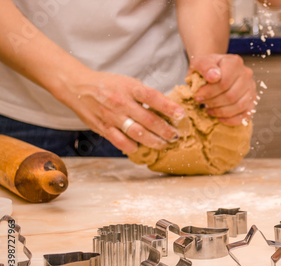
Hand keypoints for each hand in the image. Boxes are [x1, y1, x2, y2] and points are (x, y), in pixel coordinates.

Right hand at [59, 70, 184, 153]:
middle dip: (166, 130)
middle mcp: (122, 103)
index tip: (181, 115)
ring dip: (154, 141)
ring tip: (163, 144)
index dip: (169, 107)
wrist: (78, 86)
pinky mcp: (104, 128)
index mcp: (130, 88)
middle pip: (149, 120)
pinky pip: (122, 143)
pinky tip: (140, 146)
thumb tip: (166, 108)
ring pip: (138, 134)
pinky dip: (133, 147)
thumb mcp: (128, 82)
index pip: (153, 98)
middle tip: (175, 136)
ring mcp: (112, 117)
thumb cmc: (108, 85)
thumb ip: (145, 95)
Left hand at [189, 54, 256, 125]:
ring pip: (239, 106)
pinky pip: (246, 114)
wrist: (212, 70)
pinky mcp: (252, 100)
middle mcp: (246, 74)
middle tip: (201, 103)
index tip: (197, 96)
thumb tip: (214, 77)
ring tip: (209, 110)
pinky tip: (220, 118)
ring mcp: (251, 87)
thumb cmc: (206, 68)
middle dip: (213, 103)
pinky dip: (232, 119)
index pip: (224, 82)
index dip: (209, 92)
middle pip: (231, 96)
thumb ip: (205, 66)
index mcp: (234, 62)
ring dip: (221, 112)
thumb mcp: (199, 62)